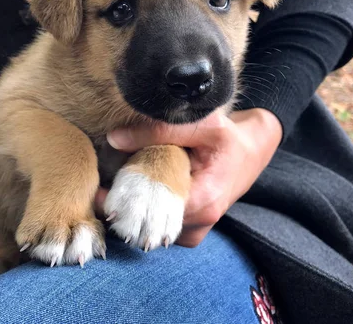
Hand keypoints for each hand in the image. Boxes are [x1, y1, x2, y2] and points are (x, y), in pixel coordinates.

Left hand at [95, 108, 281, 247]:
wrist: (253, 149)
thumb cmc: (229, 135)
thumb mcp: (201, 123)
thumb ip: (158, 129)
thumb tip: (113, 139)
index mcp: (204, 201)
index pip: (152, 214)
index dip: (123, 203)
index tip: (99, 189)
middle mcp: (200, 222)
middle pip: (150, 225)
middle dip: (124, 208)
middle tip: (101, 188)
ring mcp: (196, 229)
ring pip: (153, 228)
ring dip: (134, 211)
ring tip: (115, 189)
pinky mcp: (192, 227)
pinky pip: (161, 227)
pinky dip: (146, 212)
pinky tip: (134, 194)